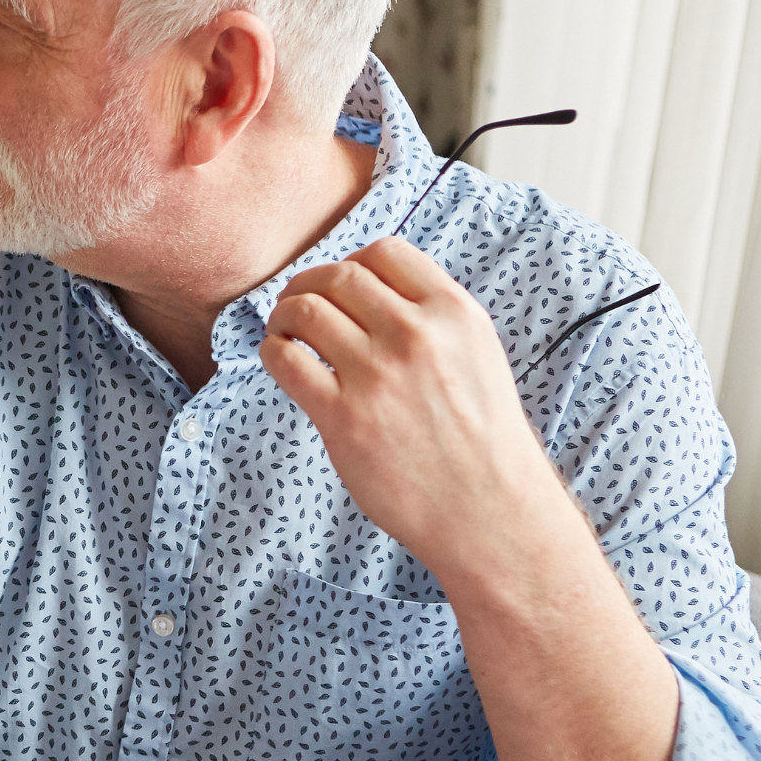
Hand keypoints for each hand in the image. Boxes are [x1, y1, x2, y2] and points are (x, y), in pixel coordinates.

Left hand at [258, 237, 570, 583]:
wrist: (487, 507)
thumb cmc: (480, 437)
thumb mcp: (476, 355)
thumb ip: (432, 318)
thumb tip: (371, 292)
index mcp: (453, 312)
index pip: (385, 252)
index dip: (350, 263)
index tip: (339, 287)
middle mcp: (416, 335)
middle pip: (338, 276)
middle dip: (308, 284)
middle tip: (297, 305)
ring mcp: (378, 375)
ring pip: (305, 311)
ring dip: (284, 315)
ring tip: (284, 332)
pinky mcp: (344, 416)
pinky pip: (286, 360)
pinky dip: (272, 351)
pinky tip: (281, 360)